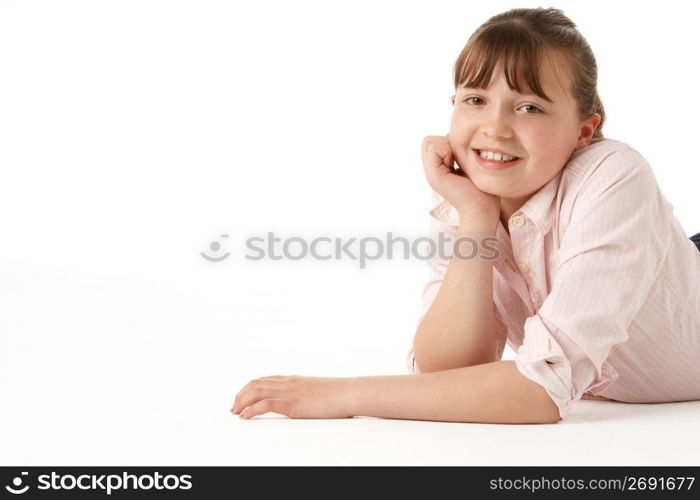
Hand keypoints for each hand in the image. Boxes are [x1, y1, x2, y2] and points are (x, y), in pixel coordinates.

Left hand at [230, 375, 354, 418]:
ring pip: (256, 391)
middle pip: (255, 383)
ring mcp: (289, 391)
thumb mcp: (317, 392)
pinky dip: (251, 410)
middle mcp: (288, 382)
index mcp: (293, 380)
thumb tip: (305, 403)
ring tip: (236, 412)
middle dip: (241, 395)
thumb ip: (306, 395)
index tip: (242, 398)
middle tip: (234, 407)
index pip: (265, 379)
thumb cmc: (338, 395)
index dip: (250, 388)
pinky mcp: (291, 402)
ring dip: (242, 402)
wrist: (348, 392)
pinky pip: (264, 404)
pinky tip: (245, 416)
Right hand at [422, 134, 499, 225]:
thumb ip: (459, 154)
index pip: (431, 142)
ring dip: (446, 145)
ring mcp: (431, 175)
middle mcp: (431, 172)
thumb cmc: (482, 190)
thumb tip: (454, 136)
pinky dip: (447, 150)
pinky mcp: (435, 176)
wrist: (482, 208)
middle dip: (444, 142)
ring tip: (458, 161)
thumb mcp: (468, 166)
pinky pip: (433, 149)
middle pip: (427, 141)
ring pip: (428, 142)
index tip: (460, 157)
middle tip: (458, 157)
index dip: (446, 142)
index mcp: (438, 170)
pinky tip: (457, 163)